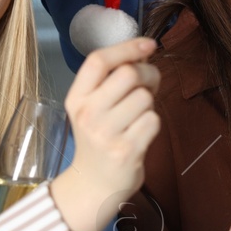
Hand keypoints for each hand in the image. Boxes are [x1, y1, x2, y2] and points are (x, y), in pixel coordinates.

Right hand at [51, 37, 160, 230]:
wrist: (94, 185)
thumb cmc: (100, 139)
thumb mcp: (93, 107)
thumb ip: (112, 80)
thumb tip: (144, 51)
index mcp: (76, 98)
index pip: (98, 60)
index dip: (127, 47)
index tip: (148, 44)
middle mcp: (87, 114)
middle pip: (128, 74)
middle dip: (148, 74)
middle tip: (149, 85)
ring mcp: (106, 133)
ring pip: (144, 97)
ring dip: (150, 102)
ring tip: (139, 114)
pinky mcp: (126, 150)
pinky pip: (153, 120)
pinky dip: (153, 122)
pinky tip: (141, 132)